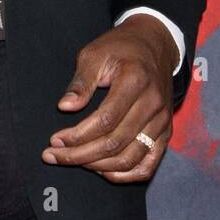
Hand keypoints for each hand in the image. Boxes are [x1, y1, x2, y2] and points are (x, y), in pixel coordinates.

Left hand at [41, 15, 177, 182]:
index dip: (78, 135)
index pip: (105, 120)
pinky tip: (102, 170)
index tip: (54, 140)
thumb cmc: (119, 48)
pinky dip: (125, 174)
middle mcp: (153, 105)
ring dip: (98, 166)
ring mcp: (162, 121)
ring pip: (130, 158)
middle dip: (80, 154)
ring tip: (73, 161)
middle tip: (54, 156)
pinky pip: (148, 164)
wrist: (154, 45)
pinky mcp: (165, 132)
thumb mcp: (94, 54)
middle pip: (116, 142)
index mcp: (135, 81)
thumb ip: (81, 82)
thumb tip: (65, 107)